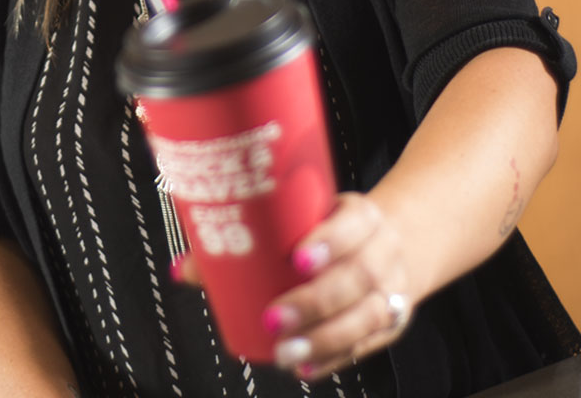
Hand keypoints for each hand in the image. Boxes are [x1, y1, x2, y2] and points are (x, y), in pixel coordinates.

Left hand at [260, 192, 415, 381]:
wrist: (383, 247)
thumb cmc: (330, 231)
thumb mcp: (305, 217)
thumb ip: (251, 237)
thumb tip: (188, 268)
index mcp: (363, 215)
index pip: (354, 222)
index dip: (330, 241)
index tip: (297, 259)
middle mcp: (384, 250)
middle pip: (360, 275)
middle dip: (316, 300)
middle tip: (275, 317)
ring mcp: (392, 289)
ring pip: (369, 315)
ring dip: (325, 338)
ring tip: (285, 350)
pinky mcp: (392, 324)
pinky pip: (366, 345)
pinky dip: (333, 358)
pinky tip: (304, 366)